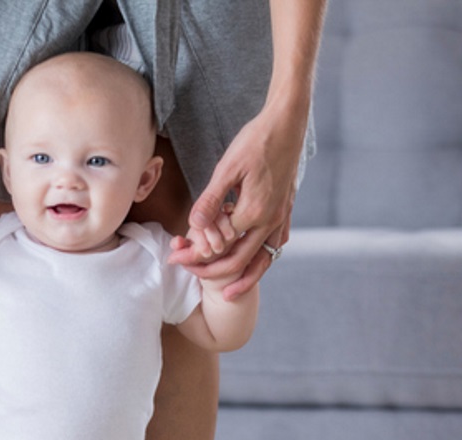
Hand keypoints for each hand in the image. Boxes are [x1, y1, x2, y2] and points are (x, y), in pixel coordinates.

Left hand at [169, 103, 304, 299]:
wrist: (287, 123)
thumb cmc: (255, 141)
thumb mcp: (227, 168)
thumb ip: (211, 200)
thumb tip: (193, 225)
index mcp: (254, 212)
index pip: (219, 246)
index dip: (194, 254)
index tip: (174, 255)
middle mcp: (271, 220)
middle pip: (240, 260)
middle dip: (211, 271)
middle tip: (188, 272)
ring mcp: (282, 216)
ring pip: (263, 259)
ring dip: (245, 278)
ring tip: (229, 294)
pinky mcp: (286, 209)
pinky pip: (276, 244)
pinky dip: (263, 258)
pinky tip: (254, 262)